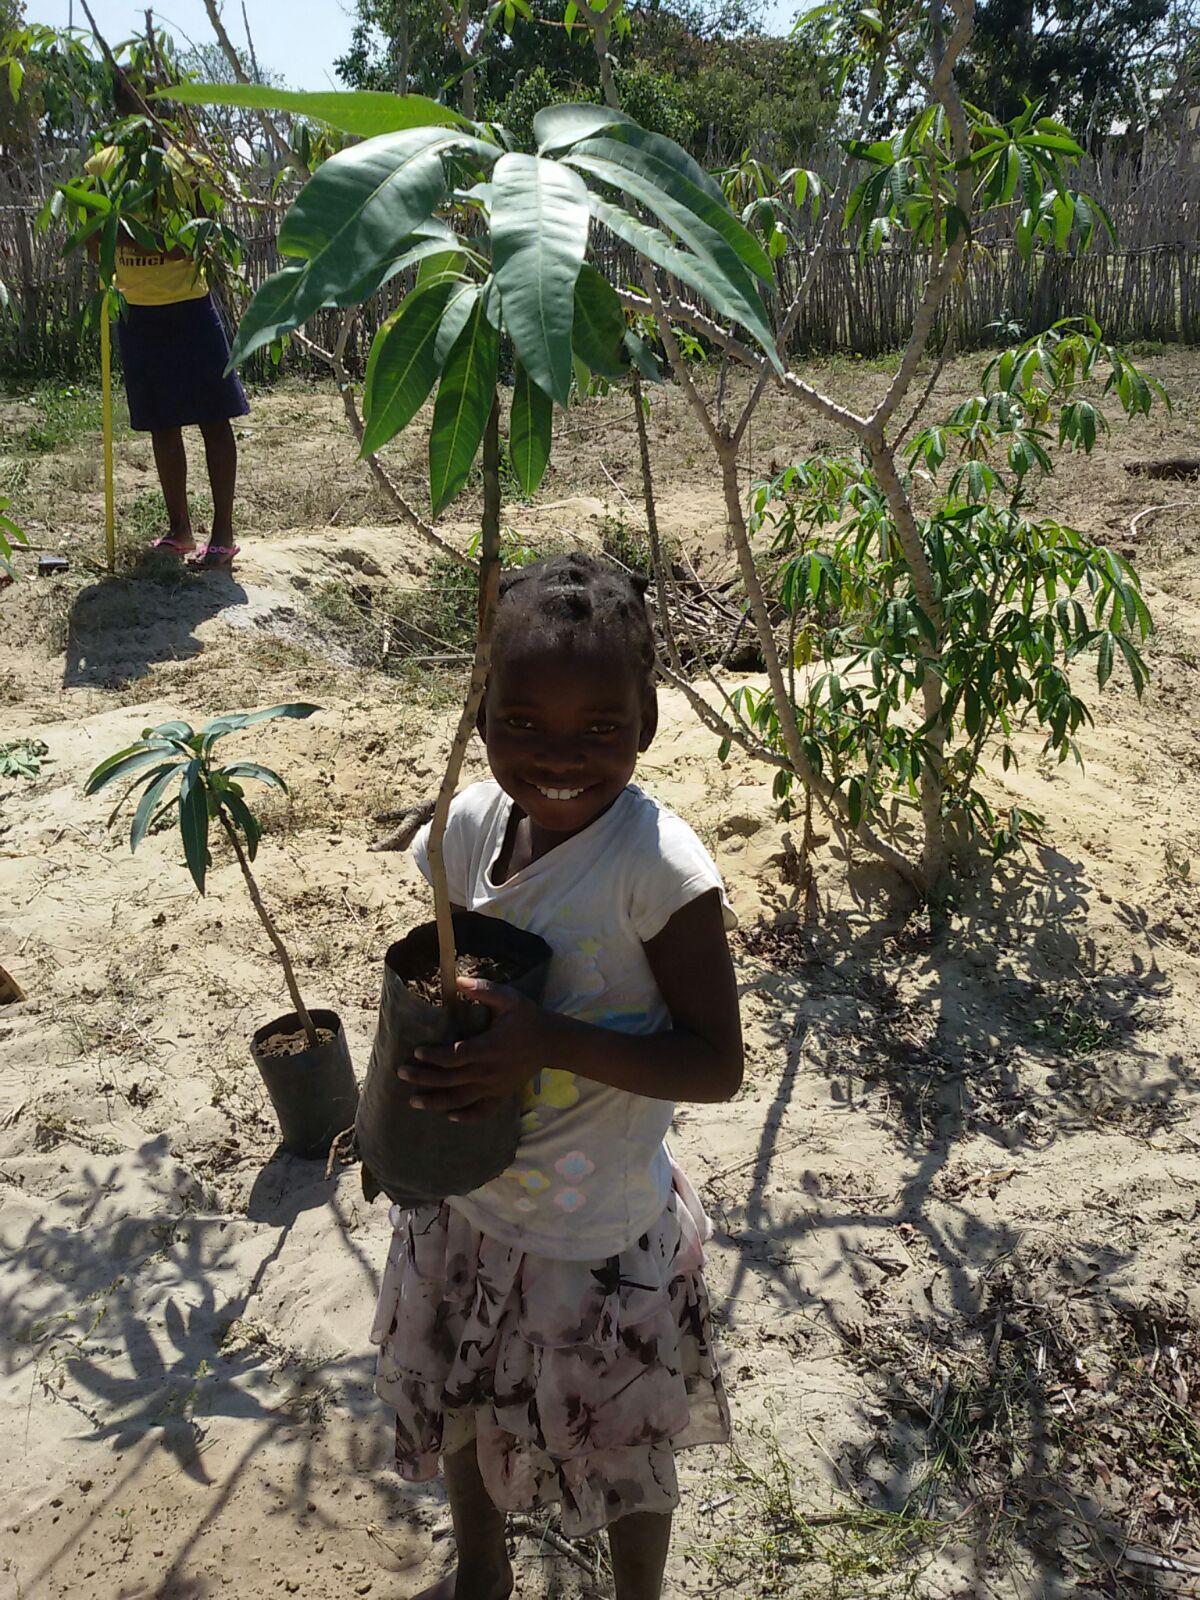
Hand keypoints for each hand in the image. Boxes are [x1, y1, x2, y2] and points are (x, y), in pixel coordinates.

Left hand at [397, 976, 564, 1121]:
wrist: (553, 1042)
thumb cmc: (528, 1018)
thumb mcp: (509, 999)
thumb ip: (483, 991)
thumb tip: (457, 980)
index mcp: (489, 1048)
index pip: (454, 1056)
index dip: (433, 1057)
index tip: (416, 1052)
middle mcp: (489, 1072)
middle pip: (450, 1080)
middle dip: (423, 1077)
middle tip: (401, 1073)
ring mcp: (495, 1087)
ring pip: (460, 1099)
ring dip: (435, 1102)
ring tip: (414, 1101)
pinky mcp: (502, 1094)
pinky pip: (482, 1111)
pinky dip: (465, 1116)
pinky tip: (449, 1116)